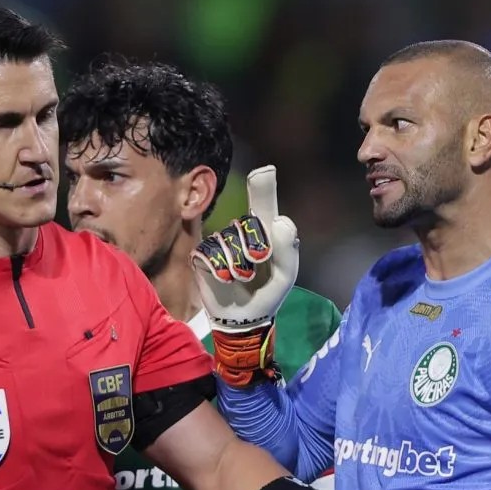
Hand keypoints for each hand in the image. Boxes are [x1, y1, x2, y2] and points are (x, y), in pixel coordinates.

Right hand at [191, 165, 298, 386]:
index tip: (264, 172)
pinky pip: (209, 254)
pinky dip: (220, 270)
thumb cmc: (268, 292)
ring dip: (238, 265)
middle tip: (258, 267)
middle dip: (255, 248)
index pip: (264, 205)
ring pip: (227, 241)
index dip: (262, 187)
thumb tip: (279, 220)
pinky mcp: (202, 256)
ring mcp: (220, 242)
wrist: (244, 317)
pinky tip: (225, 279)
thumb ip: (288, 250)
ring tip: (242, 279)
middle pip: (246, 225)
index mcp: (265, 231)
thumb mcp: (285, 275)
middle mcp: (240, 231)